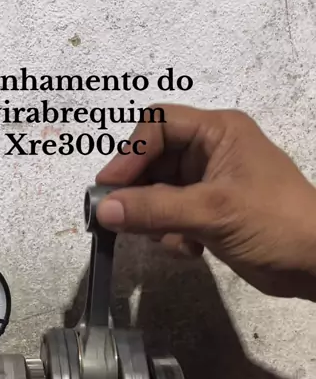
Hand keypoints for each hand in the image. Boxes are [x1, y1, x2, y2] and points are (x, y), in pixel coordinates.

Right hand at [96, 104, 315, 298]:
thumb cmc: (274, 224)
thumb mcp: (212, 212)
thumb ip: (155, 210)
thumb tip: (103, 210)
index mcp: (218, 132)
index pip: (158, 126)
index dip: (129, 155)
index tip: (109, 190)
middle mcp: (212, 152)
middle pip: (154, 162)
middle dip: (141, 195)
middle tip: (125, 223)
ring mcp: (211, 184)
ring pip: (160, 195)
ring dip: (158, 221)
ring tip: (174, 240)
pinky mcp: (211, 214)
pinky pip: (174, 218)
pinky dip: (174, 236)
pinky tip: (192, 251)